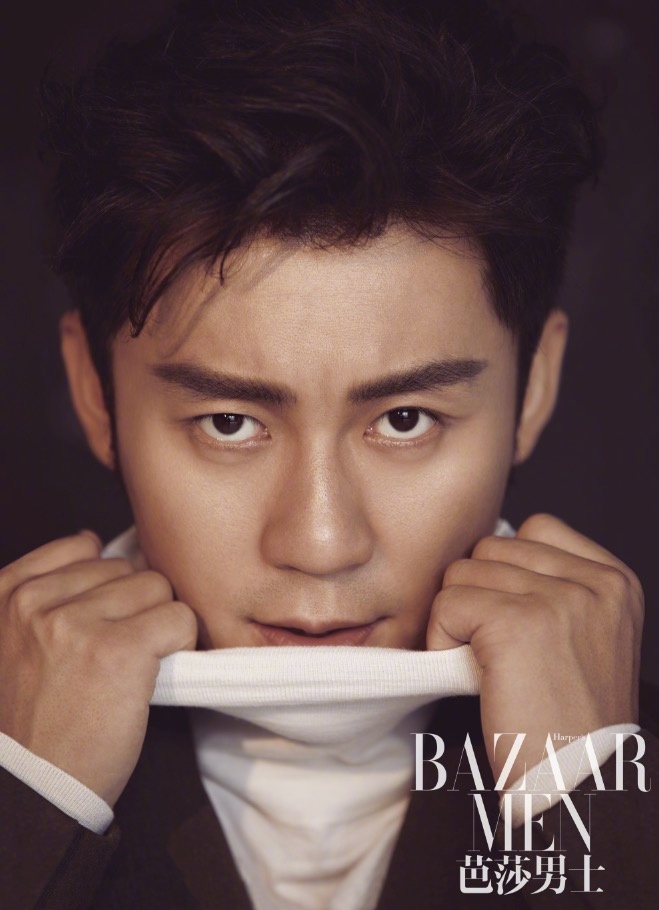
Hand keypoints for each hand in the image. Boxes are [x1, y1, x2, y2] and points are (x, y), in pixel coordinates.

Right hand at [0, 531, 196, 804]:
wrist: (32, 789)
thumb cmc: (31, 718)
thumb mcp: (12, 642)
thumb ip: (44, 591)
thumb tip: (93, 540)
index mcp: (7, 595)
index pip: (80, 545)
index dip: (104, 583)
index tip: (101, 619)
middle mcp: (35, 602)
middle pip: (126, 570)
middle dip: (132, 607)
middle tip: (114, 656)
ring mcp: (76, 623)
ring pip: (157, 589)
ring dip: (157, 625)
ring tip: (129, 667)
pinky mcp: (119, 650)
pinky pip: (179, 618)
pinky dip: (179, 645)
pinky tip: (151, 674)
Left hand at [427, 514, 643, 787]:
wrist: (574, 786)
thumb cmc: (567, 719)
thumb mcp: (587, 637)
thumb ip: (553, 586)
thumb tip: (488, 549)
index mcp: (615, 580)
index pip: (535, 527)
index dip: (507, 570)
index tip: (514, 621)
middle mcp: (595, 582)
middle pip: (492, 547)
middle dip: (479, 595)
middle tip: (498, 651)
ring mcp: (560, 600)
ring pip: (464, 572)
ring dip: (459, 619)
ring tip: (491, 665)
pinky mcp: (518, 624)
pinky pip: (447, 604)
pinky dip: (443, 641)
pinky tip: (474, 676)